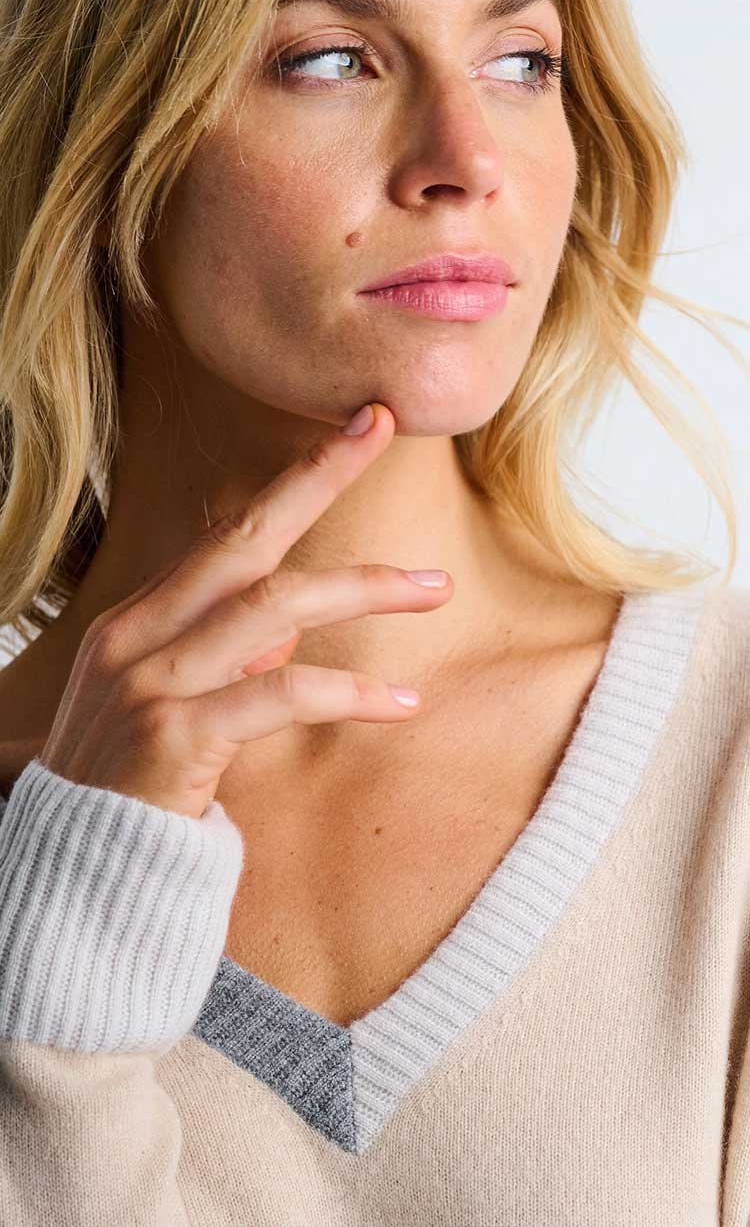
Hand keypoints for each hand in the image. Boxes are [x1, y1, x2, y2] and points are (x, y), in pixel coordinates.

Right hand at [39, 403, 453, 818]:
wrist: (73, 883)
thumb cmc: (129, 793)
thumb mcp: (167, 709)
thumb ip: (222, 662)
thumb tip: (284, 632)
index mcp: (137, 623)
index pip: (224, 536)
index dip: (292, 482)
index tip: (353, 431)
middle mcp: (137, 638)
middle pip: (242, 539)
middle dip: (316, 477)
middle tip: (383, 429)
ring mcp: (150, 684)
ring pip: (271, 607)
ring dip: (362, 589)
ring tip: (435, 589)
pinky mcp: (174, 739)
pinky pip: (279, 695)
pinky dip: (348, 692)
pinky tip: (402, 703)